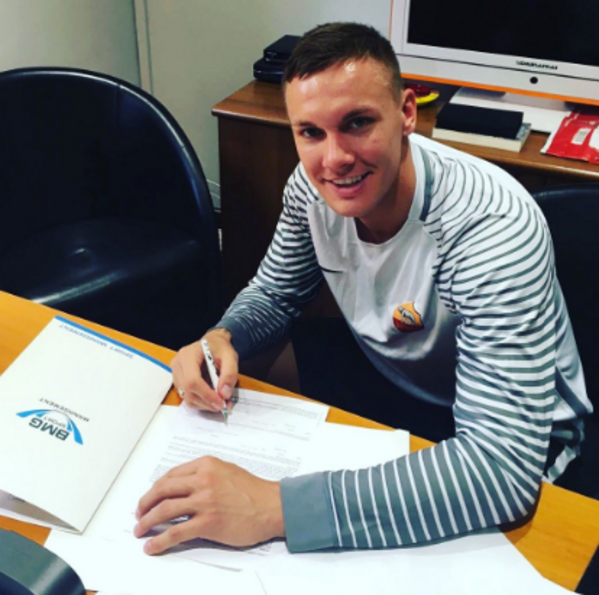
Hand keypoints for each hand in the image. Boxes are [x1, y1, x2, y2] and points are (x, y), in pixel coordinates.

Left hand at [133, 456, 284, 553]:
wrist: (271, 505)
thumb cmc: (253, 490)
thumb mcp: (226, 470)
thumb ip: (205, 474)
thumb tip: (183, 485)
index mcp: (205, 465)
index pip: (170, 475)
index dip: (155, 488)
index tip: (150, 498)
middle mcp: (202, 479)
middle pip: (162, 490)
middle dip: (145, 504)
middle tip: (139, 514)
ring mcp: (204, 501)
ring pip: (164, 510)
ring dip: (146, 522)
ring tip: (140, 530)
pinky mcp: (207, 522)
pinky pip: (175, 532)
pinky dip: (159, 540)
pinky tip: (152, 546)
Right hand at [171, 328, 237, 411]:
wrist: (213, 342)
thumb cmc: (220, 348)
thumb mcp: (230, 356)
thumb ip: (230, 374)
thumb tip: (224, 394)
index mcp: (187, 356)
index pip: (192, 380)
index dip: (206, 395)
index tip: (221, 403)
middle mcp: (177, 365)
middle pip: (188, 391)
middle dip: (206, 402)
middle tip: (223, 405)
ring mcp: (175, 374)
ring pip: (187, 397)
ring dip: (204, 404)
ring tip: (219, 402)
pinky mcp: (178, 381)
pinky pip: (187, 396)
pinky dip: (200, 401)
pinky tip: (212, 399)